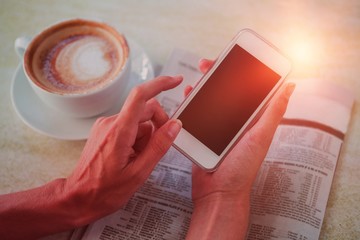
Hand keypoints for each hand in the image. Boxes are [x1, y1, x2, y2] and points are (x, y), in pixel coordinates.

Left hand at [65, 76, 182, 222]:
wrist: (78, 197)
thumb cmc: (105, 190)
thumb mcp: (139, 172)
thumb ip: (159, 146)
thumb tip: (175, 125)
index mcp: (119, 131)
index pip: (140, 96)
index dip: (160, 84)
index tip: (176, 81)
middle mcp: (110, 122)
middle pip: (145, 110)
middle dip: (157, 126)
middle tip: (154, 150)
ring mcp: (106, 125)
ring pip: (138, 120)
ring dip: (145, 136)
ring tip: (137, 159)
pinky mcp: (105, 130)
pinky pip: (129, 125)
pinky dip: (136, 137)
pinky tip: (130, 155)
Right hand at [186, 59, 294, 238]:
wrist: (218, 192)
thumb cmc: (242, 168)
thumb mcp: (260, 136)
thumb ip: (273, 111)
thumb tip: (290, 85)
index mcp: (251, 119)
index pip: (247, 88)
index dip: (241, 71)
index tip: (233, 58)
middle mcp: (235, 121)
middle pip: (226, 90)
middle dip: (217, 74)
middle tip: (207, 64)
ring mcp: (218, 127)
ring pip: (210, 99)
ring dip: (203, 86)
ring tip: (197, 76)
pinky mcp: (203, 134)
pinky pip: (197, 113)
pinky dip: (192, 102)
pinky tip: (188, 96)